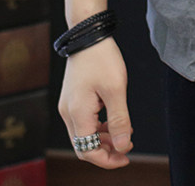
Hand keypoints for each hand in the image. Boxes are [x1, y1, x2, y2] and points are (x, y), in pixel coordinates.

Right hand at [57, 37, 132, 168]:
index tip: (126, 156)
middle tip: (127, 149)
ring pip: (83, 134)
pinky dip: (98, 126)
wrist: (88, 34)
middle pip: (83, 145)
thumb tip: (122, 147)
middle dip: (105, 151)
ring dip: (103, 139)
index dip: (107, 159)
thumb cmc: (102, 59)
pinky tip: (114, 120)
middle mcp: (68, 113)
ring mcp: (68, 106)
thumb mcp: (116, 89)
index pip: (87, 151)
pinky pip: (83, 121)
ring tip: (124, 133)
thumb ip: (119, 120)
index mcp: (77, 114)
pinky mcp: (72, 99)